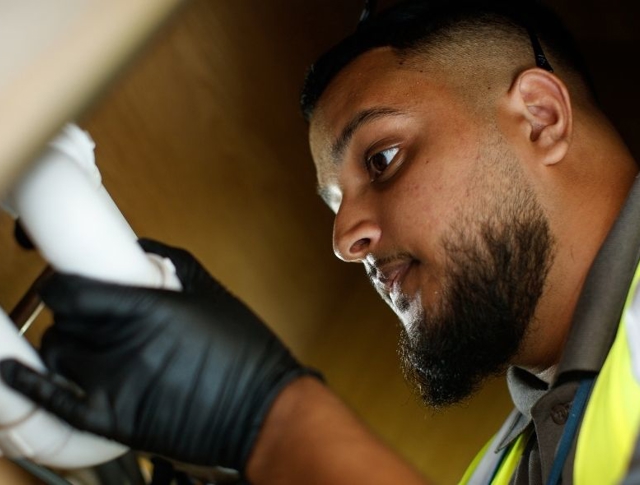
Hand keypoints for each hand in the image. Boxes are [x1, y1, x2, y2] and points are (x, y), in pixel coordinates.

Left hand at [0, 239, 319, 472]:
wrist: (259, 408)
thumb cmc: (243, 350)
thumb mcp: (212, 293)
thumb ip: (173, 262)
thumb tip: (142, 247)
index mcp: (146, 308)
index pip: (71, 289)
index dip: (62, 282)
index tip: (66, 280)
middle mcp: (121, 344)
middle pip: (63, 319)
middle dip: (70, 310)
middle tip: (87, 309)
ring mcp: (114, 384)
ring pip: (56, 354)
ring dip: (62, 343)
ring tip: (81, 341)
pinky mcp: (113, 417)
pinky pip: (56, 401)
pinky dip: (30, 385)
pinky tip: (11, 371)